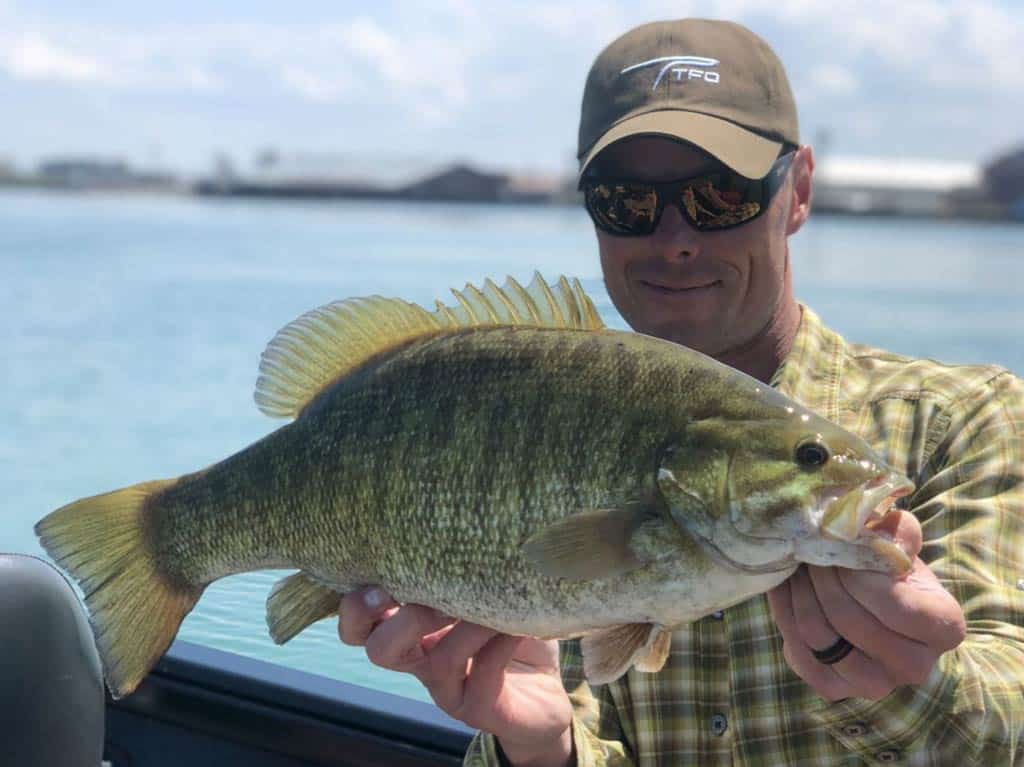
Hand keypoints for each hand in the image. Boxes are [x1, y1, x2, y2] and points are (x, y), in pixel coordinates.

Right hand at [339, 587, 572, 765]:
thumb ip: (464, 572)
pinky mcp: (482, 711)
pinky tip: (515, 629)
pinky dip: (498, 647)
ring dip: (467, 626)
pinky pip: (483, 677)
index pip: (360, 626)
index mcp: (413, 633)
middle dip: (403, 618)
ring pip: (438, 662)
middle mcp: (423, 661)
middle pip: (379, 650)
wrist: (546, 691)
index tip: (382, 577)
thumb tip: (457, 531)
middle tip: (433, 597)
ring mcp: (450, 691)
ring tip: (495, 607)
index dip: (356, 606)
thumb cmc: (511, 630)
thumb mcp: (485, 594)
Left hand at [767, 510, 966, 701]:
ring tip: (798, 564)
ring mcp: (873, 684)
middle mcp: (914, 667)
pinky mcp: (834, 689)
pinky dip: (785, 612)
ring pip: (818, 634)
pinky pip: (797, 650)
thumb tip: (877, 528)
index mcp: (944, 628)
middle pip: (849, 619)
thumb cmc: (887, 567)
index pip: (897, 607)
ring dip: (800, 591)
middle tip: (810, 550)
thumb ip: (895, 531)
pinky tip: (788, 588)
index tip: (841, 551)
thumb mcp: (897, 541)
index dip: (860, 575)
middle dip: (822, 577)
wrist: (866, 601)